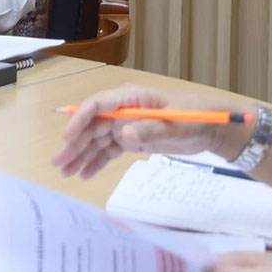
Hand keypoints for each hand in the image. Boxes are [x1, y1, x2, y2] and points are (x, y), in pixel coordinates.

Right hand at [50, 84, 255, 179]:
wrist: (214, 128)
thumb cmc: (197, 118)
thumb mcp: (176, 124)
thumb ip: (150, 128)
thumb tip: (124, 135)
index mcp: (130, 98)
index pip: (97, 105)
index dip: (79, 119)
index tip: (67, 136)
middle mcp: (122, 110)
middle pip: (91, 126)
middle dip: (74, 144)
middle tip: (58, 162)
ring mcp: (125, 125)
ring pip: (96, 140)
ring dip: (81, 155)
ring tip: (66, 172)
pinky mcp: (132, 139)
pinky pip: (109, 150)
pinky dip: (97, 161)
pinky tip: (85, 174)